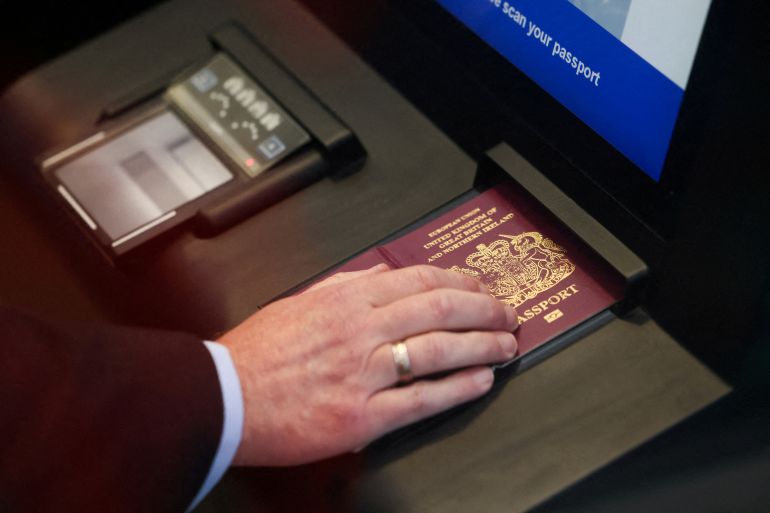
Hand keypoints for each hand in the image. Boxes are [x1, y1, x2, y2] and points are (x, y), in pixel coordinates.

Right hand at [218, 264, 517, 466]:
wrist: (223, 398)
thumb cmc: (255, 353)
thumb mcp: (300, 302)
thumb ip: (346, 284)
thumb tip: (383, 273)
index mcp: (344, 299)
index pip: (419, 280)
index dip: (460, 280)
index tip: (479, 285)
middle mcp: (358, 330)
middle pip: (439, 309)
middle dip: (483, 309)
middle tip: (506, 314)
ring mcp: (362, 373)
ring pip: (438, 350)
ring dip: (481, 345)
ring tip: (505, 345)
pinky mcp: (360, 416)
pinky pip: (421, 399)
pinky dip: (457, 389)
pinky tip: (480, 381)